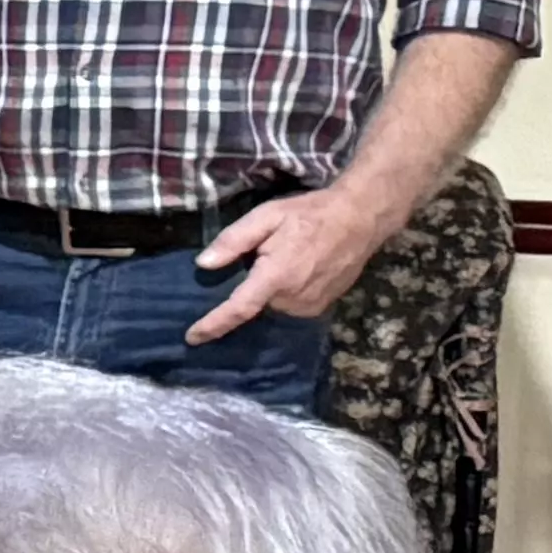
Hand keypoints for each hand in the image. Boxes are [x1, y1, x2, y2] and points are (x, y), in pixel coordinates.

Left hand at [190, 180, 401, 344]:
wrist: (359, 219)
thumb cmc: (309, 214)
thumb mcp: (266, 216)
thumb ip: (233, 241)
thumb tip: (203, 264)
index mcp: (275, 277)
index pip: (238, 309)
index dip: (213, 325)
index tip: (192, 337)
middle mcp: (293, 299)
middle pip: (255, 303)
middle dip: (249, 287)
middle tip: (260, 259)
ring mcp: (311, 306)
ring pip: (273, 305)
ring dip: (269, 290)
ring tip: (284, 259)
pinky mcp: (323, 307)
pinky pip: (291, 306)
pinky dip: (285, 293)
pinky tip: (296, 270)